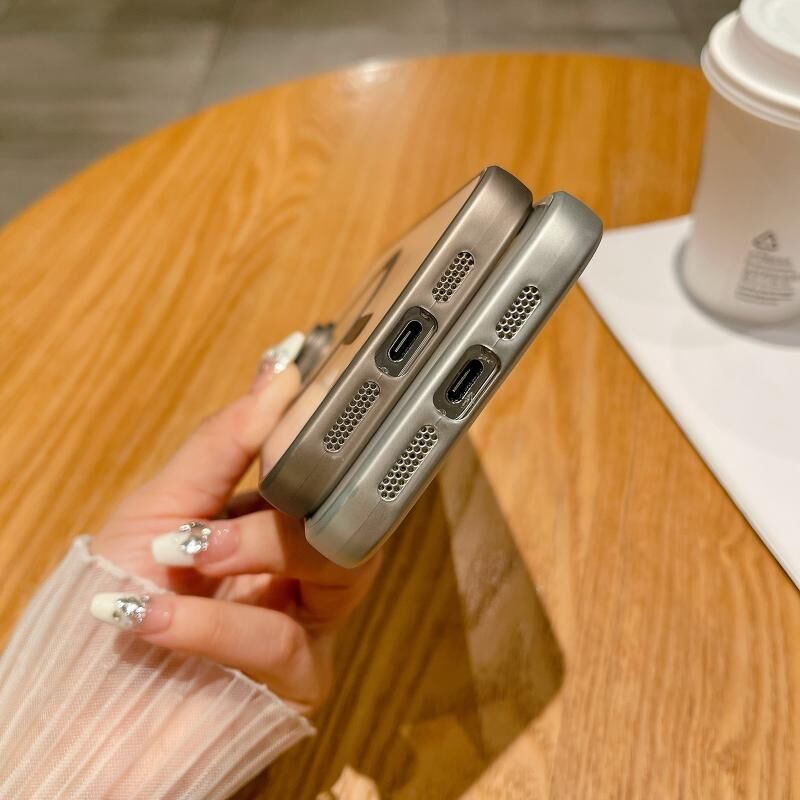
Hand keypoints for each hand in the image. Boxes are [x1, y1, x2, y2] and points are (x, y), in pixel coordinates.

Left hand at [90, 334, 379, 711]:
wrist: (81, 692)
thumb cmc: (120, 589)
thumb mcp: (163, 502)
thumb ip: (226, 440)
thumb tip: (283, 366)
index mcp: (277, 521)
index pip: (328, 470)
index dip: (323, 434)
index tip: (305, 387)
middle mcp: (304, 567)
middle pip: (347, 515)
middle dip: (291, 494)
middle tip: (240, 482)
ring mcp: (312, 622)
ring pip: (337, 567)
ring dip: (257, 549)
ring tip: (186, 549)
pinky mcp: (301, 679)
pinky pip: (281, 640)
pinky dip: (214, 624)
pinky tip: (153, 616)